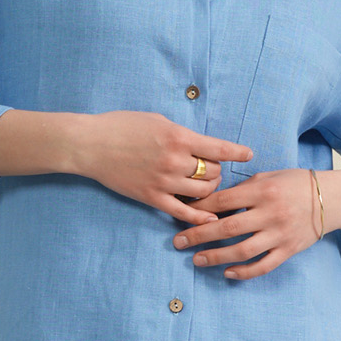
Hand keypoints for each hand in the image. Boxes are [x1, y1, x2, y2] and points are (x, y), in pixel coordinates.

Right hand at [74, 111, 251, 221]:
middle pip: (214, 172)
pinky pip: (183, 212)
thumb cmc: (122, 126)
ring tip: (204, 185)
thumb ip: (182, 134)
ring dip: (209, 190)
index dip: (237, 152)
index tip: (249, 154)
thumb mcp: (158, 121)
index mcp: (179, 137)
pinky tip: (211, 219)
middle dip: (218, 171)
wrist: (91, 145)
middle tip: (212, 169)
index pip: (219, 148)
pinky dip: (200, 217)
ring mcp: (164, 181)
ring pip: (203, 192)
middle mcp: (175, 161)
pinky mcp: (152, 197)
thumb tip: (202, 145)